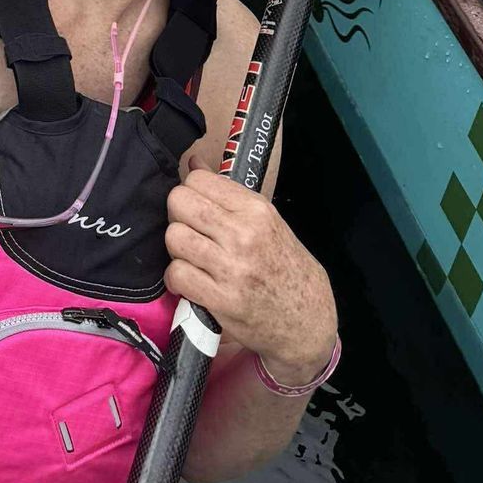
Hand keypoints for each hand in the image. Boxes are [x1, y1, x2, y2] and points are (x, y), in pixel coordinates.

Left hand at [163, 170, 336, 386]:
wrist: (309, 320)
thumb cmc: (286, 268)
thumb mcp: (266, 222)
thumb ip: (228, 193)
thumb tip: (194, 162)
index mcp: (256, 210)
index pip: (197, 180)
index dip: (189, 192)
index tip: (196, 208)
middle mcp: (244, 235)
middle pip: (179, 203)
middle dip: (177, 216)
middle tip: (190, 231)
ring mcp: (232, 268)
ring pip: (174, 237)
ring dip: (176, 248)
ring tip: (191, 257)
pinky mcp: (221, 299)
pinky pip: (177, 274)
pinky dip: (176, 278)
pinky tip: (189, 281)